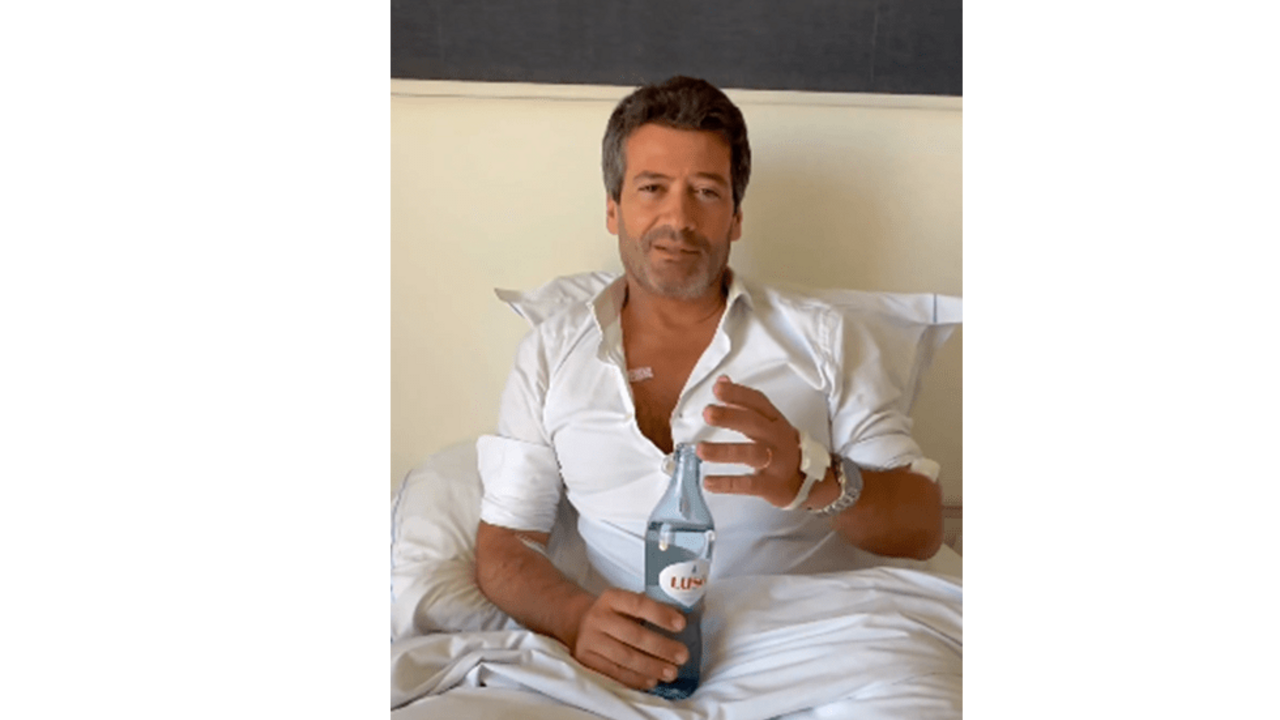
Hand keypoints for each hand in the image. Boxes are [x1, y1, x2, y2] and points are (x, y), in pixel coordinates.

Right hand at [570, 588, 689, 690]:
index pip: (638, 605)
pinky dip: (636, 679)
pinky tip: (652, 681)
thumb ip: (648, 609)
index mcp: (611, 599)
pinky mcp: (586, 661)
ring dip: (651, 667)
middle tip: (682, 656)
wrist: (577, 622)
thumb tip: (681, 620)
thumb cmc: (612, 614)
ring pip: (625, 657)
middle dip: (661, 647)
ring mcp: (589, 641)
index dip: (660, 614)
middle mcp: (597, 618)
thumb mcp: (625, 603)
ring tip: (672, 672)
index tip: (682, 624)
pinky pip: (615, 673)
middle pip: (633, 635)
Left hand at [698, 375, 804, 507]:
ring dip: (724, 451)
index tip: (718, 388)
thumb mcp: (768, 423)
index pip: (758, 402)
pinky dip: (727, 483)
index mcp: (775, 421)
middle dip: (730, 417)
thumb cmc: (782, 448)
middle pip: (754, 424)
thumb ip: (743, 403)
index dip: (738, 394)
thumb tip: (722, 381)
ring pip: (750, 454)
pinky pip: (748, 484)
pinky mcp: (771, 485)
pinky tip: (708, 482)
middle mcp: (776, 438)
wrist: (808, 482)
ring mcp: (776, 462)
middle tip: (707, 413)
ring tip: (700, 449)